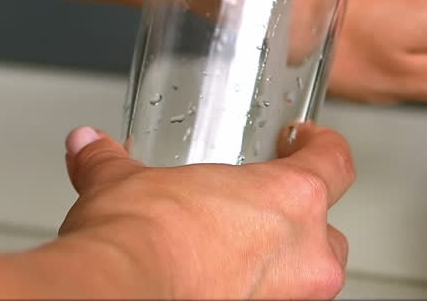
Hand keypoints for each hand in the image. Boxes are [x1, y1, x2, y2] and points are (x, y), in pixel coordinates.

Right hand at [29, 124, 353, 299]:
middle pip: (329, 231)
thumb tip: (90, 147)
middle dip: (300, 223)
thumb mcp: (124, 183)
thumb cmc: (140, 241)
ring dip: (279, 267)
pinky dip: (252, 296)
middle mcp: (305, 253)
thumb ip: (111, 162)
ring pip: (308, 279)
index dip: (321, 146)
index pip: (336, 162)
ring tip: (234, 258)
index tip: (306, 141)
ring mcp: (291, 300)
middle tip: (262, 211)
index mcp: (291, 197)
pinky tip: (217, 288)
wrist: (119, 293)